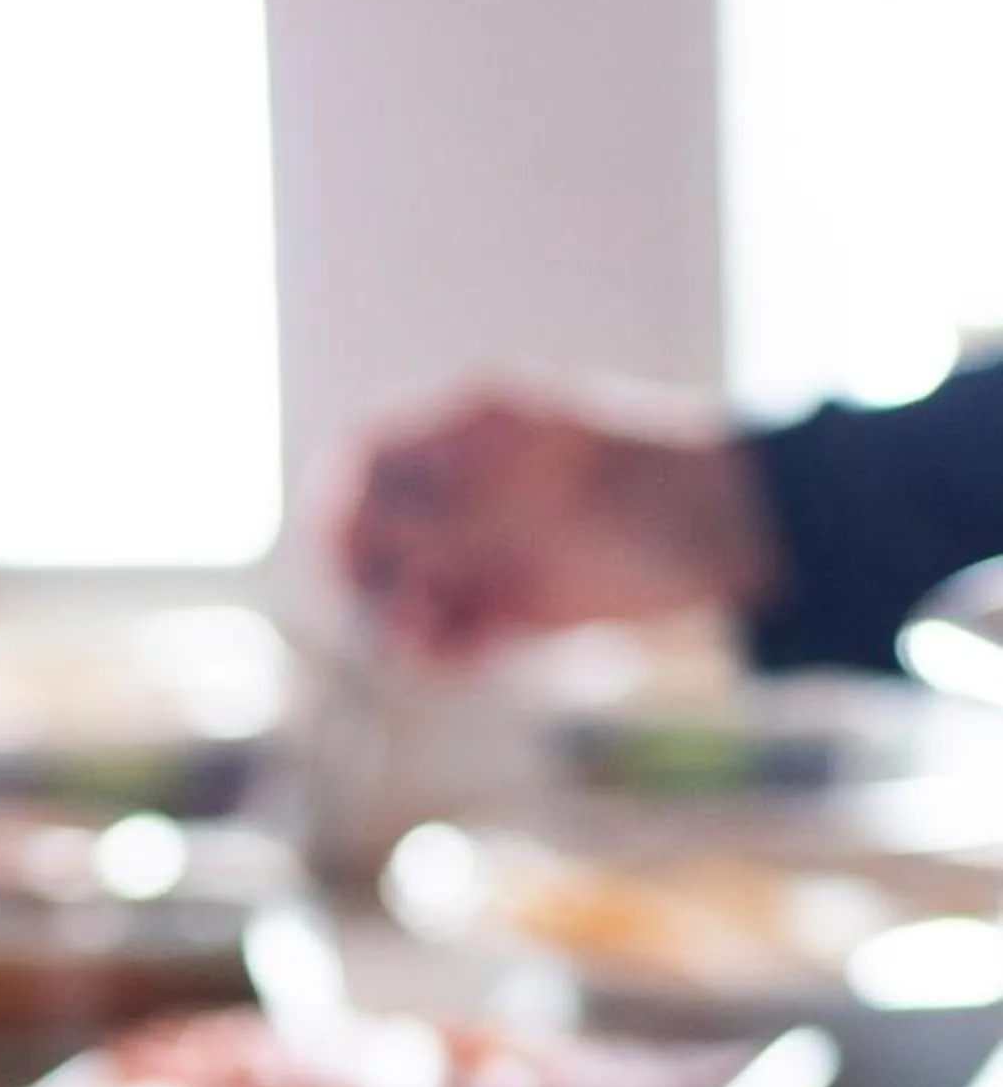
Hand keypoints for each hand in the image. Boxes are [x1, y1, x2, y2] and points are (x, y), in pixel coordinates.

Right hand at [338, 387, 780, 661]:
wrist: (747, 533)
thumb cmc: (655, 492)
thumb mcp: (541, 495)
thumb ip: (445, 510)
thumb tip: (345, 520)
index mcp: (474, 427)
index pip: (365, 459)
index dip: (339, 510)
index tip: (341, 562)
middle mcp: (474, 486)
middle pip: (375, 534)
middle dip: (370, 579)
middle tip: (395, 614)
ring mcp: (496, 545)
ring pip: (409, 590)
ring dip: (404, 625)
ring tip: (435, 644)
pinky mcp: (522, 605)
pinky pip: (457, 634)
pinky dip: (451, 653)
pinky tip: (476, 658)